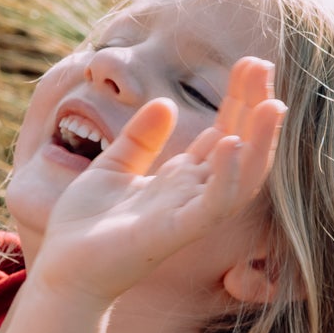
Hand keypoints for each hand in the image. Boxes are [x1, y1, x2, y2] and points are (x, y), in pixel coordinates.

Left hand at [31, 57, 283, 308]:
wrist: (61, 270)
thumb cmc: (84, 226)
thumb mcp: (111, 167)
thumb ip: (140, 139)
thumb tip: (165, 103)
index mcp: (180, 180)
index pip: (224, 133)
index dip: (238, 99)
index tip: (250, 63)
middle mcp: (191, 196)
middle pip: (238, 147)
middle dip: (252, 107)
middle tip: (262, 64)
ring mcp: (186, 216)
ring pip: (241, 179)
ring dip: (259, 142)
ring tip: (272, 103)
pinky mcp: (172, 235)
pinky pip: (210, 207)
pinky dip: (224, 177)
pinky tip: (229, 144)